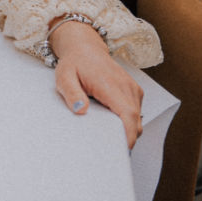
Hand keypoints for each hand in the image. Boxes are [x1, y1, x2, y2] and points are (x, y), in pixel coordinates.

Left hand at [49, 19, 143, 147]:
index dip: (128, 136)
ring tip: (108, 139)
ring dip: (127, 131)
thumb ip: (71, 93)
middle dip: (126, 139)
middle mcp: (127, 87)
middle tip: (109, 152)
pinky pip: (136, 113)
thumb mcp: (64, 77)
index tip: (121, 151)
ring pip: (137, 119)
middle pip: (136, 122)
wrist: (85, 48)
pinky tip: (111, 125)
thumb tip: (81, 109)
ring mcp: (133, 89)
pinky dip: (128, 122)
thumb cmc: (74, 63)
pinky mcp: (134, 91)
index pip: (128, 115)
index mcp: (111, 85)